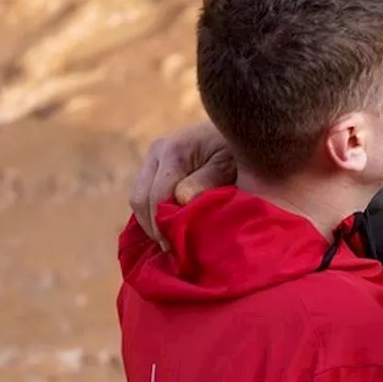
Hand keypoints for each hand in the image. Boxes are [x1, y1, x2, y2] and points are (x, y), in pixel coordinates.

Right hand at [128, 120, 234, 249]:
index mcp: (173, 151)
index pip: (156, 196)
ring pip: (138, 198)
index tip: (175, 249)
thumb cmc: (240, 149)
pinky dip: (153, 214)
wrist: (243, 129)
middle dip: (153, 228)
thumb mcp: (230, 164)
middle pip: (140, 198)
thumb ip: (208, 181)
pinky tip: (169, 230)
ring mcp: (154, 158)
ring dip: (151, 222)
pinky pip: (145, 194)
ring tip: (171, 244)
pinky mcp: (157, 166)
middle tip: (172, 252)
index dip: (162, 225)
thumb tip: (181, 200)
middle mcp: (157, 152)